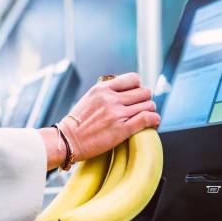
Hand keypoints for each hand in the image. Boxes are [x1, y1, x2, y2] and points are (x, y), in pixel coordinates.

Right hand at [39, 73, 159, 168]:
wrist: (67, 141)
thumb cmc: (76, 124)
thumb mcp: (89, 99)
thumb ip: (106, 93)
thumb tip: (122, 92)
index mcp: (103, 89)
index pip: (133, 79)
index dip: (138, 87)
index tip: (136, 95)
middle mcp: (111, 99)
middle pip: (144, 92)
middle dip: (145, 100)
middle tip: (141, 108)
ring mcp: (117, 114)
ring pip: (148, 105)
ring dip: (150, 111)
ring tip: (146, 117)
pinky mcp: (122, 130)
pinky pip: (147, 118)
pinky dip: (154, 120)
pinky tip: (153, 123)